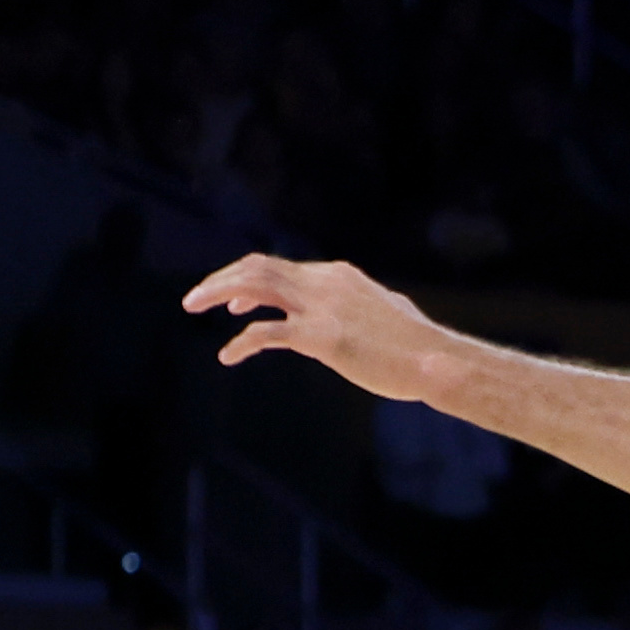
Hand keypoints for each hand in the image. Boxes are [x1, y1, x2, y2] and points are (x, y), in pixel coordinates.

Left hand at [182, 253, 465, 402]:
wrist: (437, 361)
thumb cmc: (419, 346)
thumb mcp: (388, 314)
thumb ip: (364, 307)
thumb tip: (369, 312)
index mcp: (337, 275)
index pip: (280, 268)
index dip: (248, 280)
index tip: (234, 301)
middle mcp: (324, 282)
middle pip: (258, 268)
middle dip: (221, 279)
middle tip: (195, 299)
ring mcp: (321, 307)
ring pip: (254, 286)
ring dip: (217, 292)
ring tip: (192, 306)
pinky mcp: (320, 336)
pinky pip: (266, 333)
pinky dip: (241, 341)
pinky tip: (228, 355)